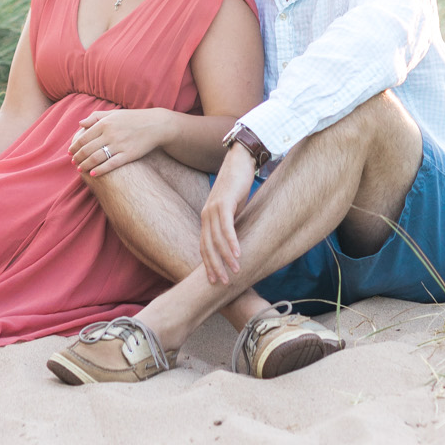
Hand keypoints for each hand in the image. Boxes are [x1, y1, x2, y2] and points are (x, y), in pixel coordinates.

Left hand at [69, 108, 166, 176]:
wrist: (155, 125)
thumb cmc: (133, 119)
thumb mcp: (114, 114)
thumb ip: (96, 117)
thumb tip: (80, 124)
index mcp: (105, 123)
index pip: (83, 137)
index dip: (75, 147)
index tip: (70, 152)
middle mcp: (110, 134)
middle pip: (87, 149)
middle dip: (78, 157)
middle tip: (73, 163)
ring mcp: (119, 145)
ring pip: (96, 158)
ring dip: (85, 165)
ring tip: (80, 169)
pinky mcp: (128, 155)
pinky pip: (110, 164)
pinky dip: (99, 170)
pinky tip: (93, 174)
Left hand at [199, 141, 255, 284]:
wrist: (240, 160)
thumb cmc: (238, 185)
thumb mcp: (234, 209)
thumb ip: (232, 225)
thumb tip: (236, 243)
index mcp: (207, 218)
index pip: (204, 246)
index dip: (209, 264)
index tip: (215, 281)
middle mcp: (206, 214)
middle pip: (207, 246)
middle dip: (214, 267)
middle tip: (223, 284)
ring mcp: (213, 208)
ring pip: (216, 239)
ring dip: (226, 257)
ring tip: (235, 272)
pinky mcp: (224, 201)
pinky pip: (226, 226)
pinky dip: (231, 241)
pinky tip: (238, 253)